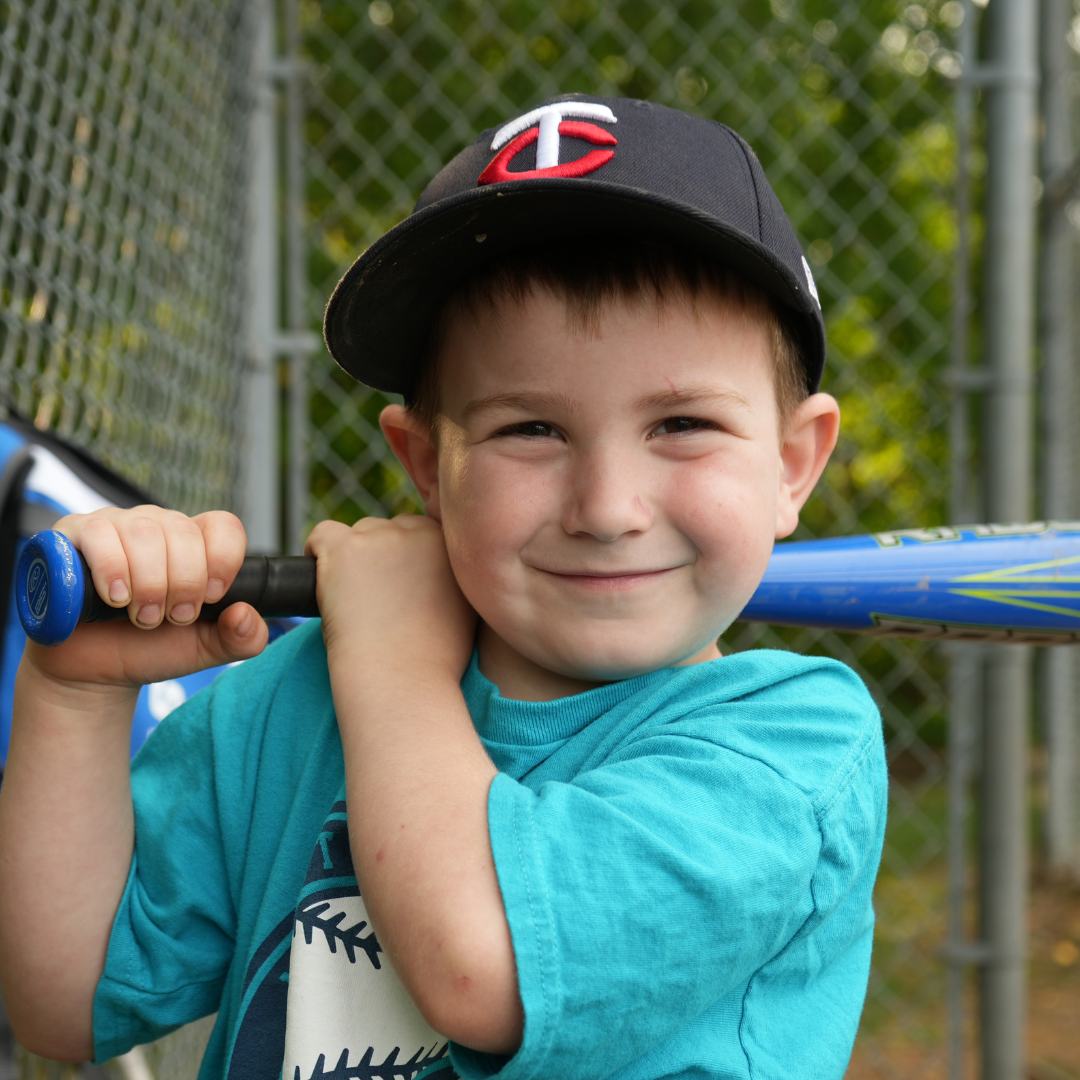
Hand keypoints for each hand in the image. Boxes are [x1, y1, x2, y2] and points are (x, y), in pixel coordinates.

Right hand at [24, 506, 268, 693]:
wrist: (94, 671)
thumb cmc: (150, 649)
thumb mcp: (205, 648)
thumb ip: (242, 638)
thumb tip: (246, 614)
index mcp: (195, 544)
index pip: (223, 526)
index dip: (223, 561)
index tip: (210, 598)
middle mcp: (157, 526)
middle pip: (183, 531)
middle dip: (182, 583)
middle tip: (168, 618)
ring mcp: (114, 525)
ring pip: (144, 532)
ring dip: (148, 583)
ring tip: (140, 615)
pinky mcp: (72, 534)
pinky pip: (98, 534)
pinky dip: (111, 568)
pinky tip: (115, 596)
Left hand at [305, 514, 476, 679]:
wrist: (404, 681)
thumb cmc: (434, 661)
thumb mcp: (466, 611)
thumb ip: (455, 583)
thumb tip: (434, 578)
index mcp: (450, 546)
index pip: (418, 533)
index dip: (401, 561)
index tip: (393, 589)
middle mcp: (420, 533)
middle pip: (386, 531)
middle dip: (377, 558)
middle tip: (372, 600)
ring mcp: (381, 537)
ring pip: (356, 534)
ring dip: (351, 560)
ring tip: (351, 601)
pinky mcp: (345, 547)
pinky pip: (322, 535)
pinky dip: (316, 554)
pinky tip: (321, 583)